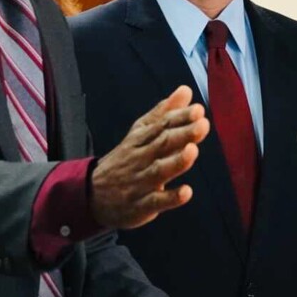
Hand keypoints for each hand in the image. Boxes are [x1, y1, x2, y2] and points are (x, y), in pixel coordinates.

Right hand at [90, 85, 208, 228]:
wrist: (93, 193)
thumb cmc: (125, 160)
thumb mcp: (140, 133)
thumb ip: (164, 113)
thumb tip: (185, 91)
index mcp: (140, 139)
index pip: (161, 125)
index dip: (180, 117)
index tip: (198, 110)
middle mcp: (140, 158)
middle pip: (162, 144)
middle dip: (182, 134)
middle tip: (202, 124)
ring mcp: (140, 182)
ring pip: (159, 171)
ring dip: (176, 161)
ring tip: (193, 150)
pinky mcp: (141, 205)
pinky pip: (156, 201)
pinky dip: (170, 198)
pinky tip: (186, 192)